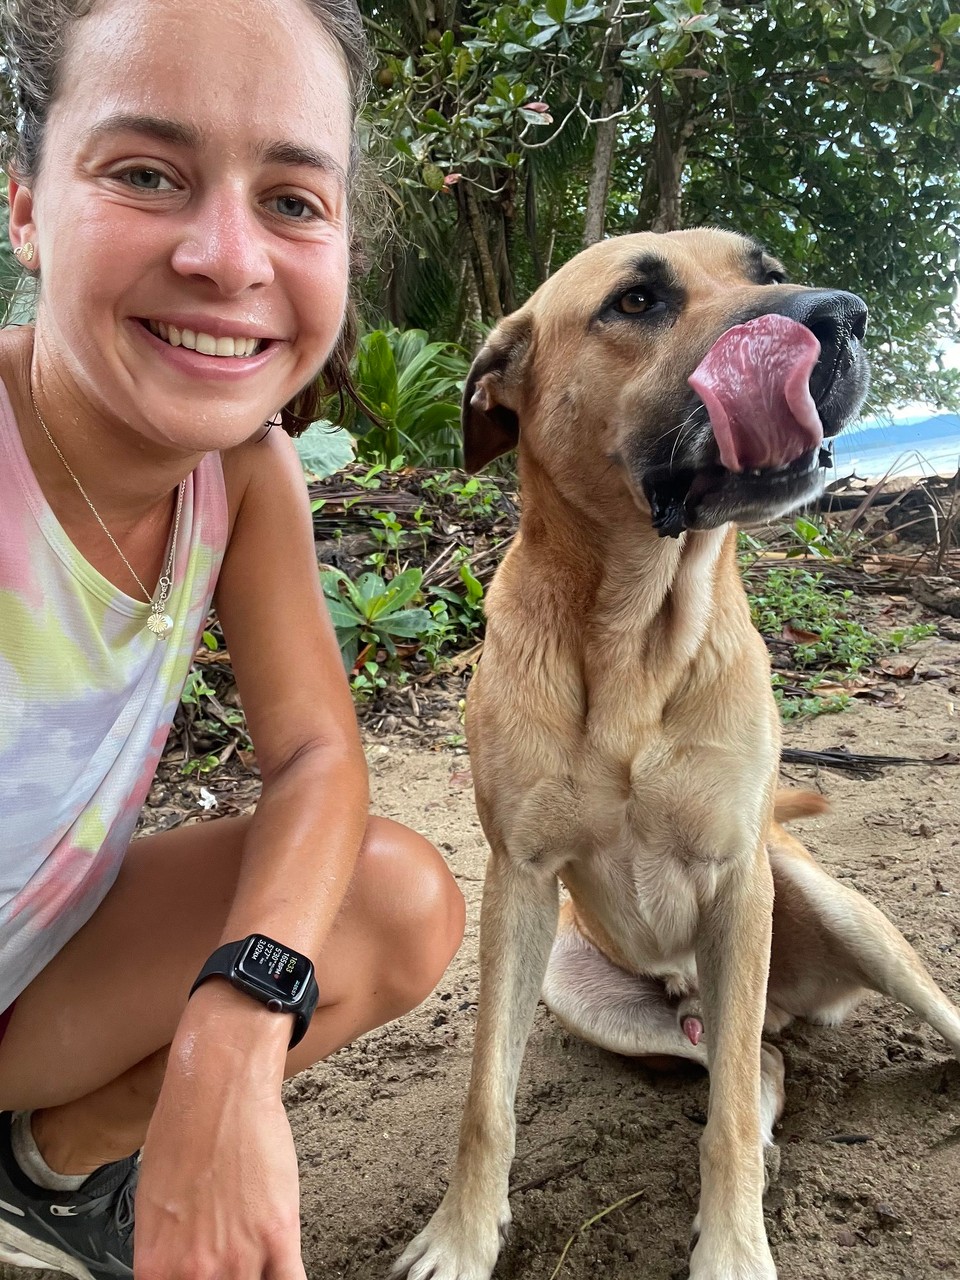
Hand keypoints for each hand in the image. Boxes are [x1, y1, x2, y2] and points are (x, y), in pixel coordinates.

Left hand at [133, 990, 305, 1279]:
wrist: (216, 1087)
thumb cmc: (183, 1130)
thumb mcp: (153, 1204)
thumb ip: (168, 1253)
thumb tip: (181, 1270)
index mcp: (156, 1268)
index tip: (200, 1278)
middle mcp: (195, 1273)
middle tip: (233, 1265)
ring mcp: (238, 1258)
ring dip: (257, 1278)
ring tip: (259, 1263)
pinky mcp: (277, 1235)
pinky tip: (284, 1269)